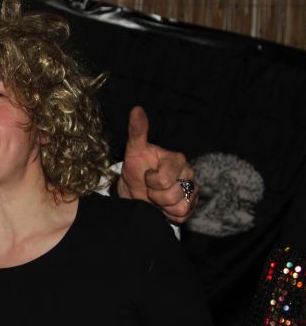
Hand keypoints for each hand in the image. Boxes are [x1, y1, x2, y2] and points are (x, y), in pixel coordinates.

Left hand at [117, 106, 197, 223]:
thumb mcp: (133, 150)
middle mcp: (188, 174)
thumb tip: (136, 109)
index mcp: (177, 159)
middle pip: (172, 196)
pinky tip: (163, 206)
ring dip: (162, 206)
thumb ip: (137, 131)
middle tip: (150, 188)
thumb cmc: (136, 169)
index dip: (151, 181)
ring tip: (156, 197)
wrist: (135, 191)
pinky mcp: (192, 206)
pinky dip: (168, 215)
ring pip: (179, 208)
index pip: (165, 179)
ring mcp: (192, 191)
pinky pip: (182, 216)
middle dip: (155, 196)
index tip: (147, 175)